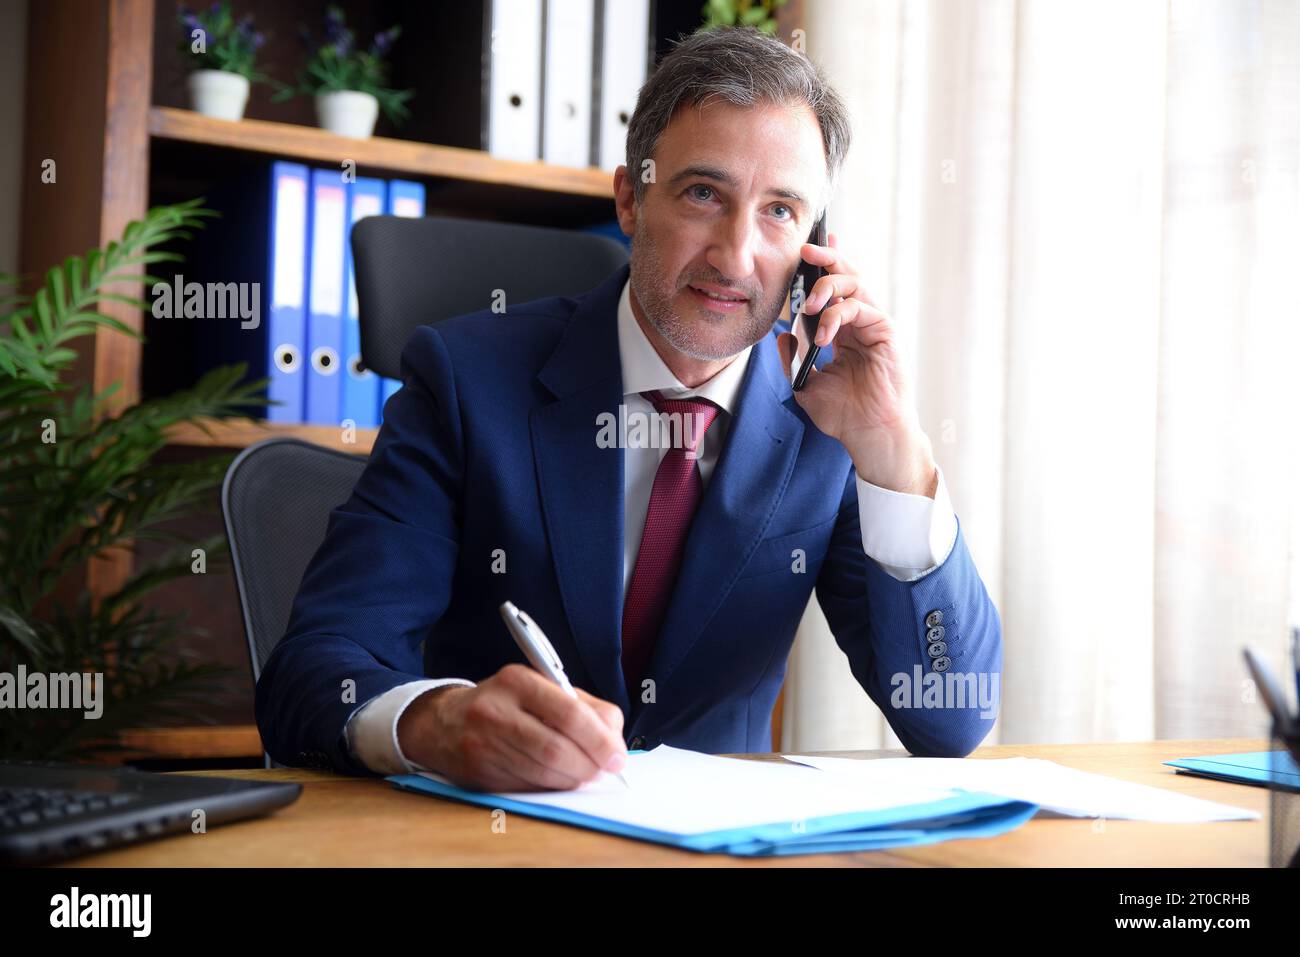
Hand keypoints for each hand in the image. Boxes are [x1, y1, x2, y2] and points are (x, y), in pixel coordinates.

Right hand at [397, 664, 627, 791]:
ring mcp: (483, 744)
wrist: (444, 722)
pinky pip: (527, 788)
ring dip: (573, 780)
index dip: (600, 741)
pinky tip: (556, 779)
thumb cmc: (506, 704)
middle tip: (605, 770)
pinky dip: (550, 788)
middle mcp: (496, 711)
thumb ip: (583, 707)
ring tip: (582, 774)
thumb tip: (614, 741)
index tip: (618, 756)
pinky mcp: (479, 773)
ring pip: (543, 774)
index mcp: (518, 681)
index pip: (570, 714)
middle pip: (557, 750)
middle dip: (590, 766)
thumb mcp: (541, 688)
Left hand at [776, 232, 936, 496]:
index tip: (806, 250)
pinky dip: (837, 316)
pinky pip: (860, 308)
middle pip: (847, 276)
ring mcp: (874, 325)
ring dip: (828, 286)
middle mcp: (860, 323)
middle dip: (827, 258)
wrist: (867, 433)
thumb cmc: (843, 414)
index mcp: (843, 331)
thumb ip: (792, 359)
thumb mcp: (804, 384)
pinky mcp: (885, 332)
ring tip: (810, 305)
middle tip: (806, 251)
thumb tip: (782, 335)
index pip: (833, 289)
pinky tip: (823, 335)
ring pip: (855, 284)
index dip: (823, 266)